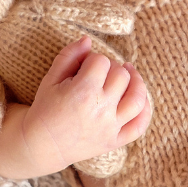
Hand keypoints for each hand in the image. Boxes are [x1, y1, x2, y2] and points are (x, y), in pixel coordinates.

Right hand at [20, 36, 151, 175]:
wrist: (42, 146)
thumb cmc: (45, 108)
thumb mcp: (51, 78)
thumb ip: (69, 55)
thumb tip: (88, 39)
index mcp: (83, 93)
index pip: (101, 61)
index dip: (92, 60)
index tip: (82, 67)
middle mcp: (101, 110)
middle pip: (121, 75)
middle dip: (110, 68)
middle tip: (97, 74)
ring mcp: (111, 127)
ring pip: (137, 97)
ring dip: (136, 81)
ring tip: (128, 73)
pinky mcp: (115, 141)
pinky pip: (140, 125)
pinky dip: (145, 109)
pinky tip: (139, 96)